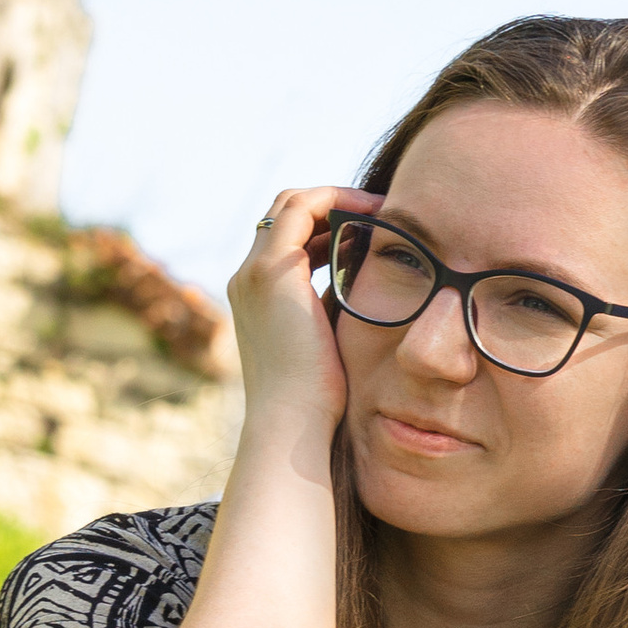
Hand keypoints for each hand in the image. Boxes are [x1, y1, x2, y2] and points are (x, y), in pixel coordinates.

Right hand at [226, 181, 383, 444]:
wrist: (293, 426)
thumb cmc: (317, 403)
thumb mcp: (328, 343)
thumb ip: (336, 307)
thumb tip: (371, 285)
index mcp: (255, 299)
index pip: (285, 240)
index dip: (326, 226)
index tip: (368, 232)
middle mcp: (246, 279)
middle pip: (283, 215)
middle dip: (330, 207)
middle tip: (377, 213)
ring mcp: (254, 272)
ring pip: (291, 204)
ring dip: (337, 200)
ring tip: (381, 212)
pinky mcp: (272, 271)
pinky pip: (302, 208)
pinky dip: (337, 202)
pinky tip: (376, 217)